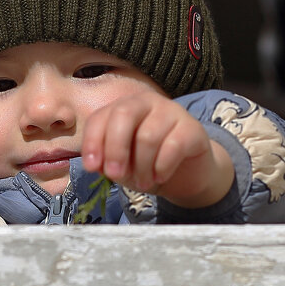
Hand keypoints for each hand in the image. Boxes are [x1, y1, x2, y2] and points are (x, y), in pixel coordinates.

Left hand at [81, 91, 233, 207]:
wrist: (187, 174)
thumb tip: (96, 164)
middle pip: (124, 114)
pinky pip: (173, 146)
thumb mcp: (122, 164)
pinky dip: (162, 168)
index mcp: (124, 107)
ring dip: (141, 167)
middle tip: (116, 175)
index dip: (92, 141)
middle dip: (115, 149)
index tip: (92, 167)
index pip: (101, 116)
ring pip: (148, 136)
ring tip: (143, 183)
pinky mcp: (192, 128)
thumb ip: (107, 161)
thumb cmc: (148, 164)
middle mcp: (147, 102)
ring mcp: (172, 111)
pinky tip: (160, 177)